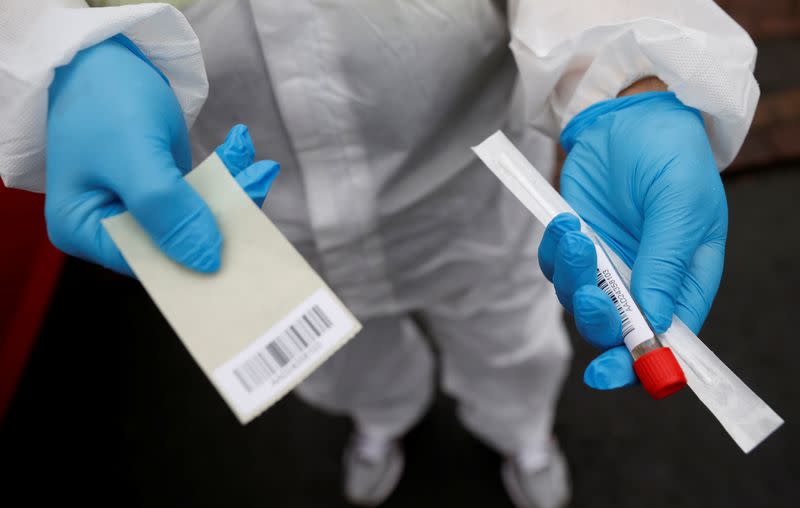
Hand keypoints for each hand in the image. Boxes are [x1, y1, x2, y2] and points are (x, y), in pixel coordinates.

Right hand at [46, 36, 277, 276]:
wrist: (101, 49)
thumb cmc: (104, 98)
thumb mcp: (135, 157)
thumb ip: (168, 211)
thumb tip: (208, 263)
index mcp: (84, 231)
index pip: (150, 264)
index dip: (196, 259)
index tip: (245, 240)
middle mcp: (109, 227)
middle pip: (177, 244)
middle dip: (223, 218)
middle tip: (258, 182)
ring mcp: (136, 207)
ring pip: (197, 219)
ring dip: (232, 191)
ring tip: (257, 165)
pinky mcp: (160, 188)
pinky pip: (200, 194)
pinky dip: (225, 175)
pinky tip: (241, 150)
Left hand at [538, 91, 727, 389]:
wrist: (629, 114)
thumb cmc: (671, 156)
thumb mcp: (680, 208)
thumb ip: (665, 265)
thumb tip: (654, 324)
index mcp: (685, 281)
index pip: (666, 340)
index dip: (640, 365)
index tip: (610, 373)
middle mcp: (644, 281)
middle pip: (615, 331)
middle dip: (596, 320)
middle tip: (589, 291)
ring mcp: (607, 264)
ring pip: (578, 300)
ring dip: (571, 276)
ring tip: (576, 232)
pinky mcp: (576, 245)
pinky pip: (554, 267)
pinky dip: (554, 251)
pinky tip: (565, 220)